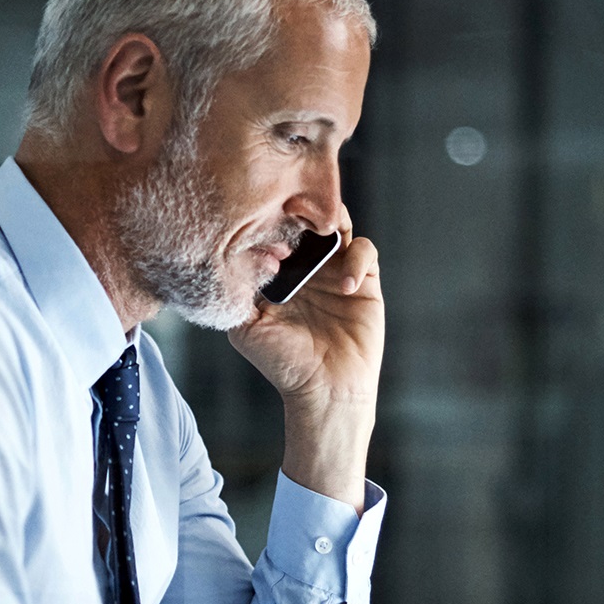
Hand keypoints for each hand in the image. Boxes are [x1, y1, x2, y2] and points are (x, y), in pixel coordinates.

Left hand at [229, 228, 382, 505]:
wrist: (324, 390)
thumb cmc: (283, 364)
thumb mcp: (247, 328)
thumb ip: (239, 293)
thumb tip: (238, 256)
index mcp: (279, 273)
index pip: (275, 231)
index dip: (270, 223)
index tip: (265, 232)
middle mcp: (307, 268)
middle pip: (307, 221)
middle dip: (302, 213)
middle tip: (295, 218)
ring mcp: (336, 271)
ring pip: (339, 225)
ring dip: (331, 222)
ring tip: (322, 236)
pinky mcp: (364, 281)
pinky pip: (365, 250)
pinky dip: (356, 257)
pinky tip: (343, 284)